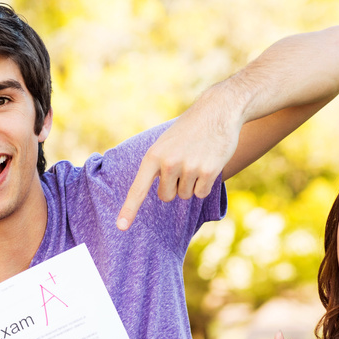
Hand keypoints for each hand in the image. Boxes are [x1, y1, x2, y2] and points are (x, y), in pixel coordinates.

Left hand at [115, 92, 241, 230]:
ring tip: (197, 159)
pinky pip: (201, 193)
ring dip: (192, 183)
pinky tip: (208, 163)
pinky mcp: (208, 172)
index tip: (121, 227)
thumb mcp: (164, 144)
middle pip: (166, 196)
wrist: (217, 111)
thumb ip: (156, 166)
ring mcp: (189, 168)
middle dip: (175, 187)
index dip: (129, 210)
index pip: (138, 189)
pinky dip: (205, 184)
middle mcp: (168, 163)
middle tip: (184, 164)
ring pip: (185, 195)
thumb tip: (160, 194)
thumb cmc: (188, 130)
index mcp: (153, 156)